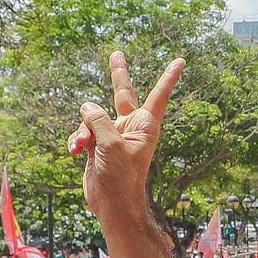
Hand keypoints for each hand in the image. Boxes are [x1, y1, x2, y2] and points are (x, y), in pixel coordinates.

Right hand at [75, 52, 186, 220]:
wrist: (111, 203)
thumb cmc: (121, 177)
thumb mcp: (110, 144)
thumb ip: (98, 120)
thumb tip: (86, 106)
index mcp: (145, 125)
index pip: (159, 95)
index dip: (168, 77)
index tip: (181, 61)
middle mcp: (130, 126)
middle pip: (122, 93)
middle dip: (117, 74)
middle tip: (116, 53)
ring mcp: (112, 134)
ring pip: (92, 117)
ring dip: (83, 130)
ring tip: (83, 147)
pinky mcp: (98, 144)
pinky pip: (82, 132)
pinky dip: (76, 140)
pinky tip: (76, 152)